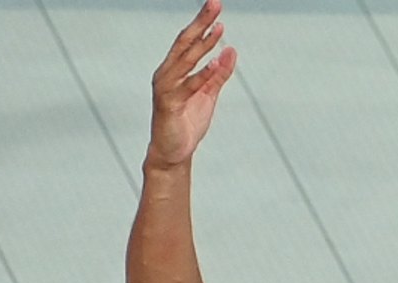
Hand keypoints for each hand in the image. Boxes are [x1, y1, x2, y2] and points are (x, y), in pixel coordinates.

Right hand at [146, 0, 236, 169]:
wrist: (174, 153)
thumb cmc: (187, 123)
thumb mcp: (208, 95)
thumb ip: (219, 74)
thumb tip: (231, 51)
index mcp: (174, 70)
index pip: (188, 41)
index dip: (202, 23)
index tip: (216, 7)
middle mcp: (166, 74)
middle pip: (184, 43)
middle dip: (200, 22)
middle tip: (215, 4)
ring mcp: (166, 88)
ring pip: (185, 60)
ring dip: (202, 43)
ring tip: (218, 27)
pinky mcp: (169, 104)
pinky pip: (187, 86)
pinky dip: (202, 74)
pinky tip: (215, 61)